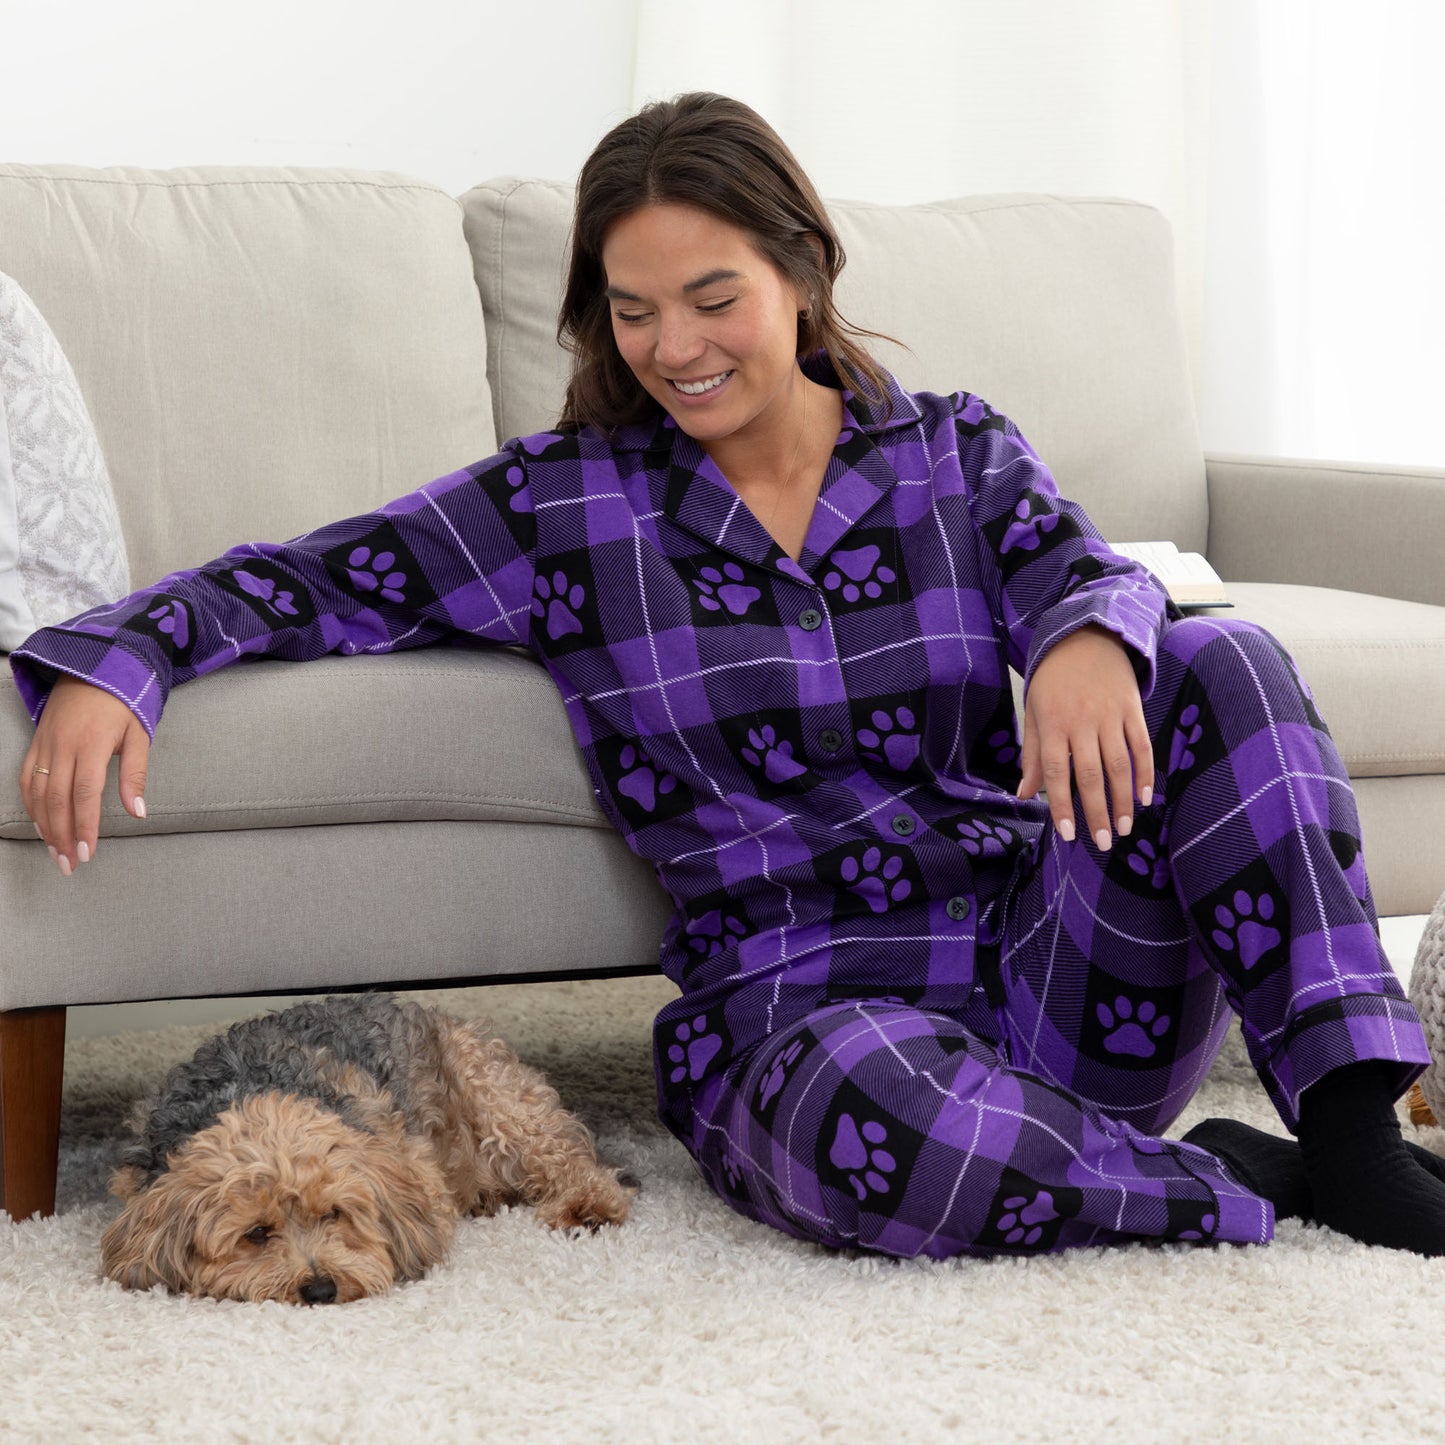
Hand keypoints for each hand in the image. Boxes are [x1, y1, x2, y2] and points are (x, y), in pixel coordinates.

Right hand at [20, 676, 149, 875]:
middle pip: (57, 800)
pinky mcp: (36, 743)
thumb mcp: (139, 734)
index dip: (85, 826)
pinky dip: (31, 805)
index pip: (85, 795)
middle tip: (70, 864)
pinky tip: (40, 825)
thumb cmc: (123, 702)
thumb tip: (139, 812)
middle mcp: (62, 747)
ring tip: (56, 853)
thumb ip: (135, 774)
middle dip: (63, 836)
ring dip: (45, 826)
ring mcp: (45, 745)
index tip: (88, 852)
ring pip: (37, 794)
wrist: (94, 667)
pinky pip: (26, 779)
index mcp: (91, 745)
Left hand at [1016, 625, 1153, 849]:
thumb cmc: (1053, 680)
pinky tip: (1144, 798)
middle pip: (1091, 775)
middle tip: (1104, 842)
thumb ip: (1033, 754)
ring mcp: (1110, 715)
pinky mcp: (1132, 709)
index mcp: (1052, 724)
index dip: (1061, 805)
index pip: (1056, 772)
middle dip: (1097, 812)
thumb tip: (1024, 794)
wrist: (1086, 636)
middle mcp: (1082, 721)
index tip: (1069, 834)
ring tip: (1124, 829)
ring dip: (1123, 801)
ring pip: (1120, 765)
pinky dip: (1146, 773)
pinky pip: (1142, 746)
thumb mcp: (1034, 711)